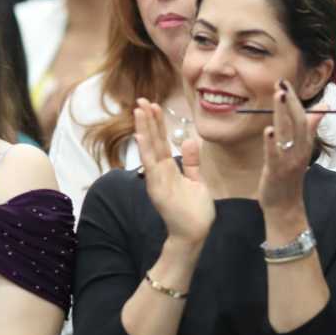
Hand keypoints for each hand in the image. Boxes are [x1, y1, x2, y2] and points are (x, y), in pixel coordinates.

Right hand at [135, 100, 214, 248]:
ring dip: (144, 129)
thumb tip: (188, 139)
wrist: (193, 235)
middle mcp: (159, 173)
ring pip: (149, 149)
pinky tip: (141, 136)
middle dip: (147, 120)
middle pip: (153, 141)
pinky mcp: (158, 189)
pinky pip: (151, 166)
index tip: (154, 105)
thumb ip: (191, 162)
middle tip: (141, 99)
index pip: (161, 141)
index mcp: (168, 170)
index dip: (157, 123)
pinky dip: (146, 150)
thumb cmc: (194, 212)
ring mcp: (157, 180)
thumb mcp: (196, 181)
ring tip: (139, 110)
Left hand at [256, 80, 322, 217]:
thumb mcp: (302, 149)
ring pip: (288, 133)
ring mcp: (289, 160)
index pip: (302, 116)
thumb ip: (311, 127)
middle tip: (282, 82)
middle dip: (290, 101)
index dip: (294, 99)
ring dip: (283, 113)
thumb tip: (324, 106)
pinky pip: (275, 155)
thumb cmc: (290, 176)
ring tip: (279, 95)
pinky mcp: (277, 171)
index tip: (285, 81)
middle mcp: (299, 149)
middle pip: (298, 121)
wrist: (286, 207)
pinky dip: (271, 143)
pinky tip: (268, 130)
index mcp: (304, 143)